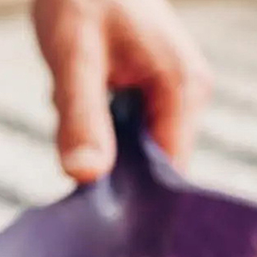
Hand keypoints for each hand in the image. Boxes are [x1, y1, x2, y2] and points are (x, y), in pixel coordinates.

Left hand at [32, 0, 212, 181]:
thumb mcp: (74, 55)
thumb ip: (81, 116)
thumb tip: (85, 177)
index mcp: (183, 88)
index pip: (170, 173)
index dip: (133, 196)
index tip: (92, 201)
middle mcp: (187, 96)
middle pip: (151, 167)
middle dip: (106, 162)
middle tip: (69, 132)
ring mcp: (171, 96)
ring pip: (131, 151)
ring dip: (94, 141)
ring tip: (70, 99)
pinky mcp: (150, 94)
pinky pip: (123, 131)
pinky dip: (93, 125)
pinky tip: (74, 95)